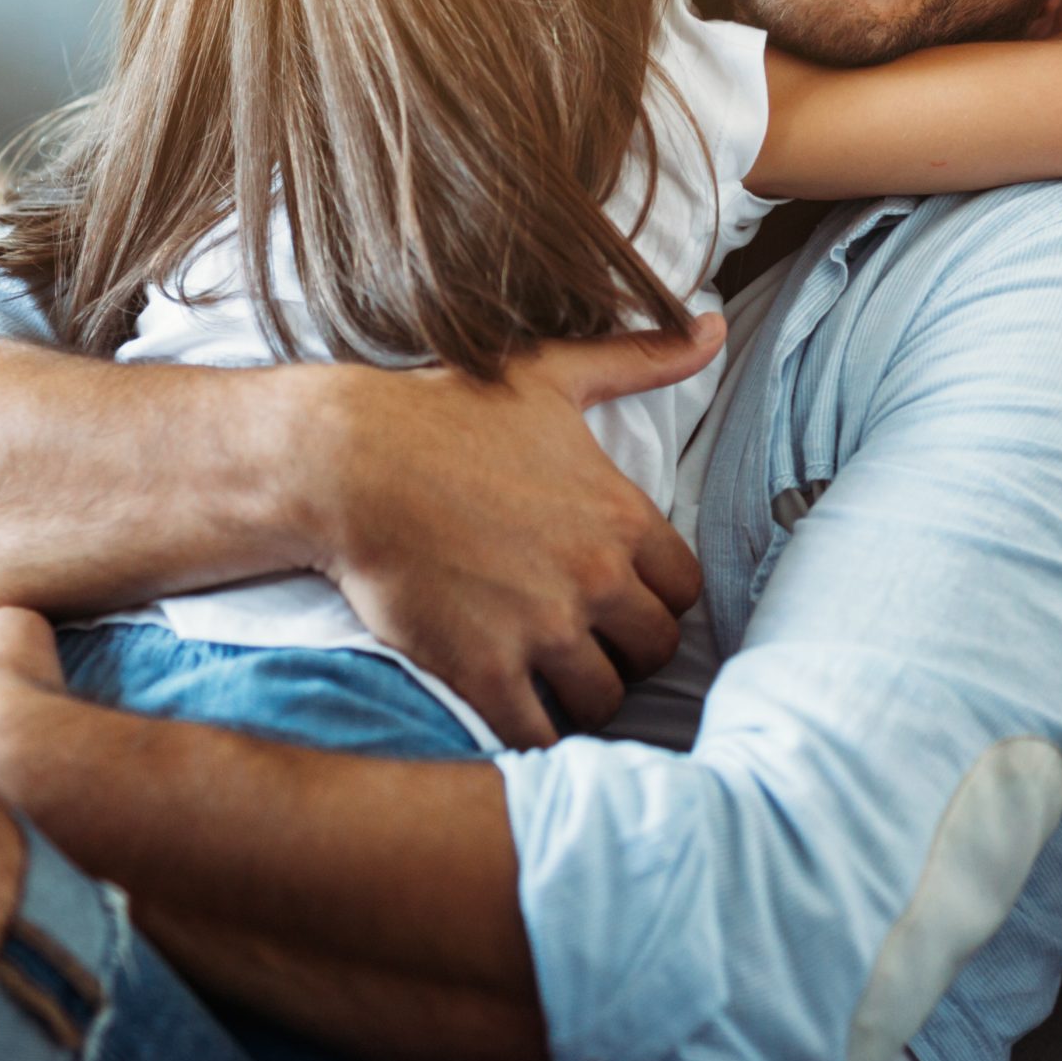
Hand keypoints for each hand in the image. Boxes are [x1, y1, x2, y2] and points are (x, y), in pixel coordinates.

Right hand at [297, 317, 720, 748]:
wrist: (346, 462)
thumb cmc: (446, 413)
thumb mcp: (552, 375)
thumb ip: (641, 359)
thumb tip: (715, 325)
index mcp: (621, 516)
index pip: (685, 589)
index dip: (657, 597)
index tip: (622, 595)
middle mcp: (594, 577)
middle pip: (654, 650)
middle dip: (626, 651)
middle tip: (589, 643)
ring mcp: (541, 628)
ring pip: (603, 699)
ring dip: (583, 696)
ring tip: (553, 679)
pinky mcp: (484, 669)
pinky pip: (538, 734)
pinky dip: (533, 734)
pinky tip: (514, 712)